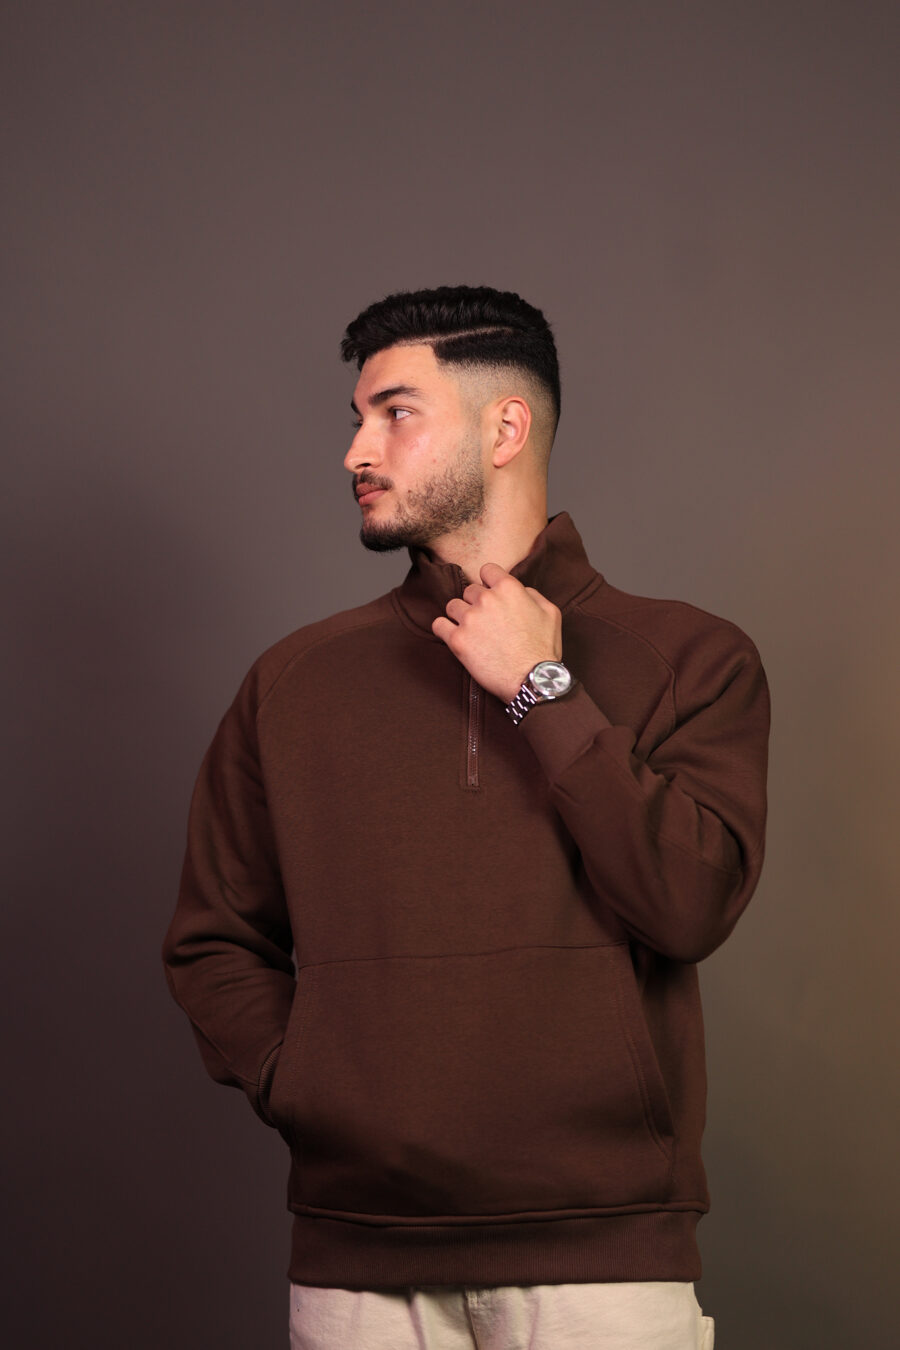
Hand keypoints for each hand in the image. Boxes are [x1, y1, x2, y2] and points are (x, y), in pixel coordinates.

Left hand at [431, 562, 561, 701]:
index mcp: (508, 589)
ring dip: (460, 616)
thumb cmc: (543, 650)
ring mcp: (469, 619)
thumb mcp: (551, 613)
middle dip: (476, 603)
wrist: (531, 680)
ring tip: (471, 631)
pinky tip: (453, 636)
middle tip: (486, 621)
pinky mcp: (457, 640)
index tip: (490, 594)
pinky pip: (438, 625)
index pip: (487, 570)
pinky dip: (443, 629)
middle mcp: (486, 599)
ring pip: (452, 606)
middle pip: (470, 590)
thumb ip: (532, 594)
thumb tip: (520, 590)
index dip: (489, 582)